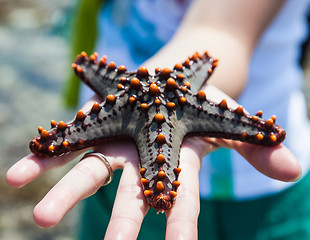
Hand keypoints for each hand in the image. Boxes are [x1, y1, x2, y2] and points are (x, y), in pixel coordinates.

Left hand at [6, 86, 300, 238]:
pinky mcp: (93, 126)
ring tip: (39, 219)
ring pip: (87, 174)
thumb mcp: (229, 123)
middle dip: (118, 226)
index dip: (181, 224)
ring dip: (63, 196)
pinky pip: (64, 144)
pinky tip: (13, 177)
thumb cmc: (198, 106)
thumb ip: (256, 149)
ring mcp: (113, 145)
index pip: (180, 199)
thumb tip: (294, 169)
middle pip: (128, 198)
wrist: (167, 83)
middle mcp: (140, 161)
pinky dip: (40, 158)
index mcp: (173, 162)